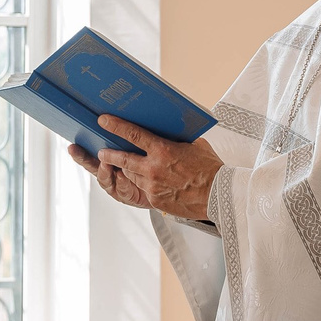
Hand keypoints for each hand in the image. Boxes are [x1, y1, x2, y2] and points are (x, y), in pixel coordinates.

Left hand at [78, 117, 223, 221]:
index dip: (115, 126)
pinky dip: (144, 184)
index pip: (133, 134)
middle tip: (102, 151)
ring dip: (127, 170)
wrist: (218, 195)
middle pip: (123, 159)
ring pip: (130, 175)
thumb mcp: (195, 146)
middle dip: (109, 154)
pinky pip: (143, 190)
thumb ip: (178, 140)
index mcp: (163, 150)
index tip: (103, 121)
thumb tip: (172, 130)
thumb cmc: (210, 169)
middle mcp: (153, 168)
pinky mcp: (155, 200)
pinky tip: (150, 182)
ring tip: (124, 167)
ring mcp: (153, 186)